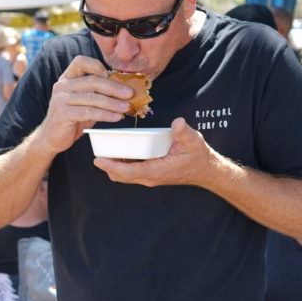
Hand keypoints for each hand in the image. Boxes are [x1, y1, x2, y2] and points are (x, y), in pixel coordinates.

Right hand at [36, 55, 132, 155]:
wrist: (53, 137)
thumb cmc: (72, 118)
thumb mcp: (84, 102)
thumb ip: (97, 93)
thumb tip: (123, 90)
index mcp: (67, 78)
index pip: (81, 62)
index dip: (97, 66)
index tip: (112, 75)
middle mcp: (62, 85)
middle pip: (92, 81)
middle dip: (114, 87)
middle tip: (129, 93)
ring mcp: (61, 99)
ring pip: (92, 97)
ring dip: (112, 102)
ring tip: (126, 107)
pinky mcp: (63, 113)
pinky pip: (89, 112)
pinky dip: (105, 114)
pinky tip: (116, 117)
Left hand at [93, 117, 221, 187]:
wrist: (206, 170)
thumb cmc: (198, 156)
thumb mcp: (193, 141)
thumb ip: (184, 132)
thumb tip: (177, 123)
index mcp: (157, 171)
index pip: (128, 172)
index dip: (112, 166)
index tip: (98, 159)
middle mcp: (150, 177)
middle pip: (121, 176)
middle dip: (107, 166)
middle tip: (95, 151)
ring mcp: (149, 177)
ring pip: (124, 176)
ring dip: (113, 166)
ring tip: (102, 150)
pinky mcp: (150, 175)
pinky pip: (130, 172)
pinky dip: (121, 165)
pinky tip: (117, 152)